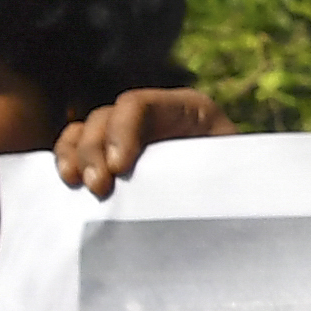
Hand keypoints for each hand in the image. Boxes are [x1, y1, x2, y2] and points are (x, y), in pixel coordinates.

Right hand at [53, 86, 229, 194]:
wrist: (243, 205)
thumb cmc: (242, 189)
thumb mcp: (234, 175)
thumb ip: (213, 173)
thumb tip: (187, 192)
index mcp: (189, 110)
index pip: (140, 105)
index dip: (123, 131)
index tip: (120, 168)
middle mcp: (155, 117)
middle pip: (107, 117)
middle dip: (95, 150)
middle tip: (99, 188)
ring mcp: (131, 134)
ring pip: (87, 129)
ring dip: (76, 155)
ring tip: (79, 184)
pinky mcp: (114, 156)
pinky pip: (77, 146)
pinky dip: (67, 158)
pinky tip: (68, 180)